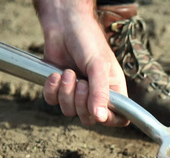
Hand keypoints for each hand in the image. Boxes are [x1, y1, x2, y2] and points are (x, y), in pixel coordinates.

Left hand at [34, 0, 128, 126]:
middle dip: (81, 102)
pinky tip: (55, 74)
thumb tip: (100, 117)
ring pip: (69, 111)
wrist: (65, 25)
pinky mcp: (59, 89)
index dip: (108, 120)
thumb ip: (100, 93)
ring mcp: (77, 93)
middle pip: (89, 118)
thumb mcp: (99, 67)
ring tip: (67, 72)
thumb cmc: (89, 42)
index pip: (117, 118)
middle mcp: (97, 95)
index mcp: (114, 91)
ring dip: (66, 92)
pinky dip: (52, 89)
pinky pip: (52, 102)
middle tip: (81, 82)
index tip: (98, 111)